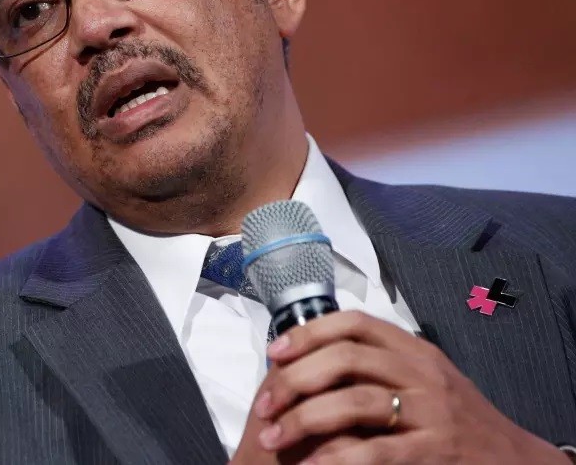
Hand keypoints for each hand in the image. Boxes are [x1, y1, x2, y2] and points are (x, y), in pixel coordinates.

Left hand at [246, 311, 566, 463]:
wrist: (510, 458)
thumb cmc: (454, 415)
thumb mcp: (421, 374)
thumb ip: (378, 360)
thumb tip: (310, 354)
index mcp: (412, 348)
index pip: (353, 324)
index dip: (308, 333)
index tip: (275, 352)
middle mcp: (421, 372)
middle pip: (346, 359)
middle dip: (295, 380)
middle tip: (264, 405)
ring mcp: (430, 412)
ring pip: (355, 402)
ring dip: (304, 419)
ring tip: (272, 438)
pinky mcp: (433, 451)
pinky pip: (375, 452)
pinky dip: (336, 459)